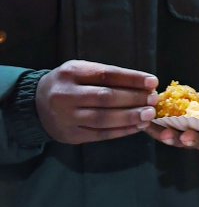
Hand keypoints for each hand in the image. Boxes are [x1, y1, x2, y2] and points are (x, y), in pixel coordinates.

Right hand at [35, 60, 157, 144]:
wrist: (36, 104)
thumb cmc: (69, 84)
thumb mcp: (81, 70)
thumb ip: (107, 76)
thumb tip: (144, 85)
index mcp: (71, 73)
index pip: (106, 75)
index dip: (132, 79)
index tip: (153, 82)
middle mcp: (65, 95)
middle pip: (105, 98)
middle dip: (134, 99)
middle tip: (154, 100)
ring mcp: (66, 117)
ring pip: (103, 118)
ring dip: (130, 117)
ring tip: (149, 114)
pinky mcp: (70, 135)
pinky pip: (100, 134)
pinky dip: (121, 131)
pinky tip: (137, 127)